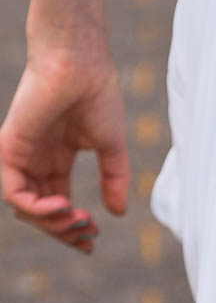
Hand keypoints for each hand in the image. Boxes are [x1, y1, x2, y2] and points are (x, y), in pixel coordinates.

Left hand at [0, 46, 129, 255]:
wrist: (82, 63)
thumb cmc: (98, 94)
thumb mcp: (111, 149)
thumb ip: (114, 180)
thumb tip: (118, 213)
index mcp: (55, 158)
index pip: (56, 204)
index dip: (73, 227)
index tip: (94, 239)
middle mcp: (35, 160)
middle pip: (41, 212)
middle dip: (65, 231)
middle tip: (88, 233)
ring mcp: (21, 155)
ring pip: (25, 209)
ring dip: (53, 224)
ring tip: (78, 220)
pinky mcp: (10, 148)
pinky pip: (14, 192)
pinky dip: (36, 208)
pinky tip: (62, 207)